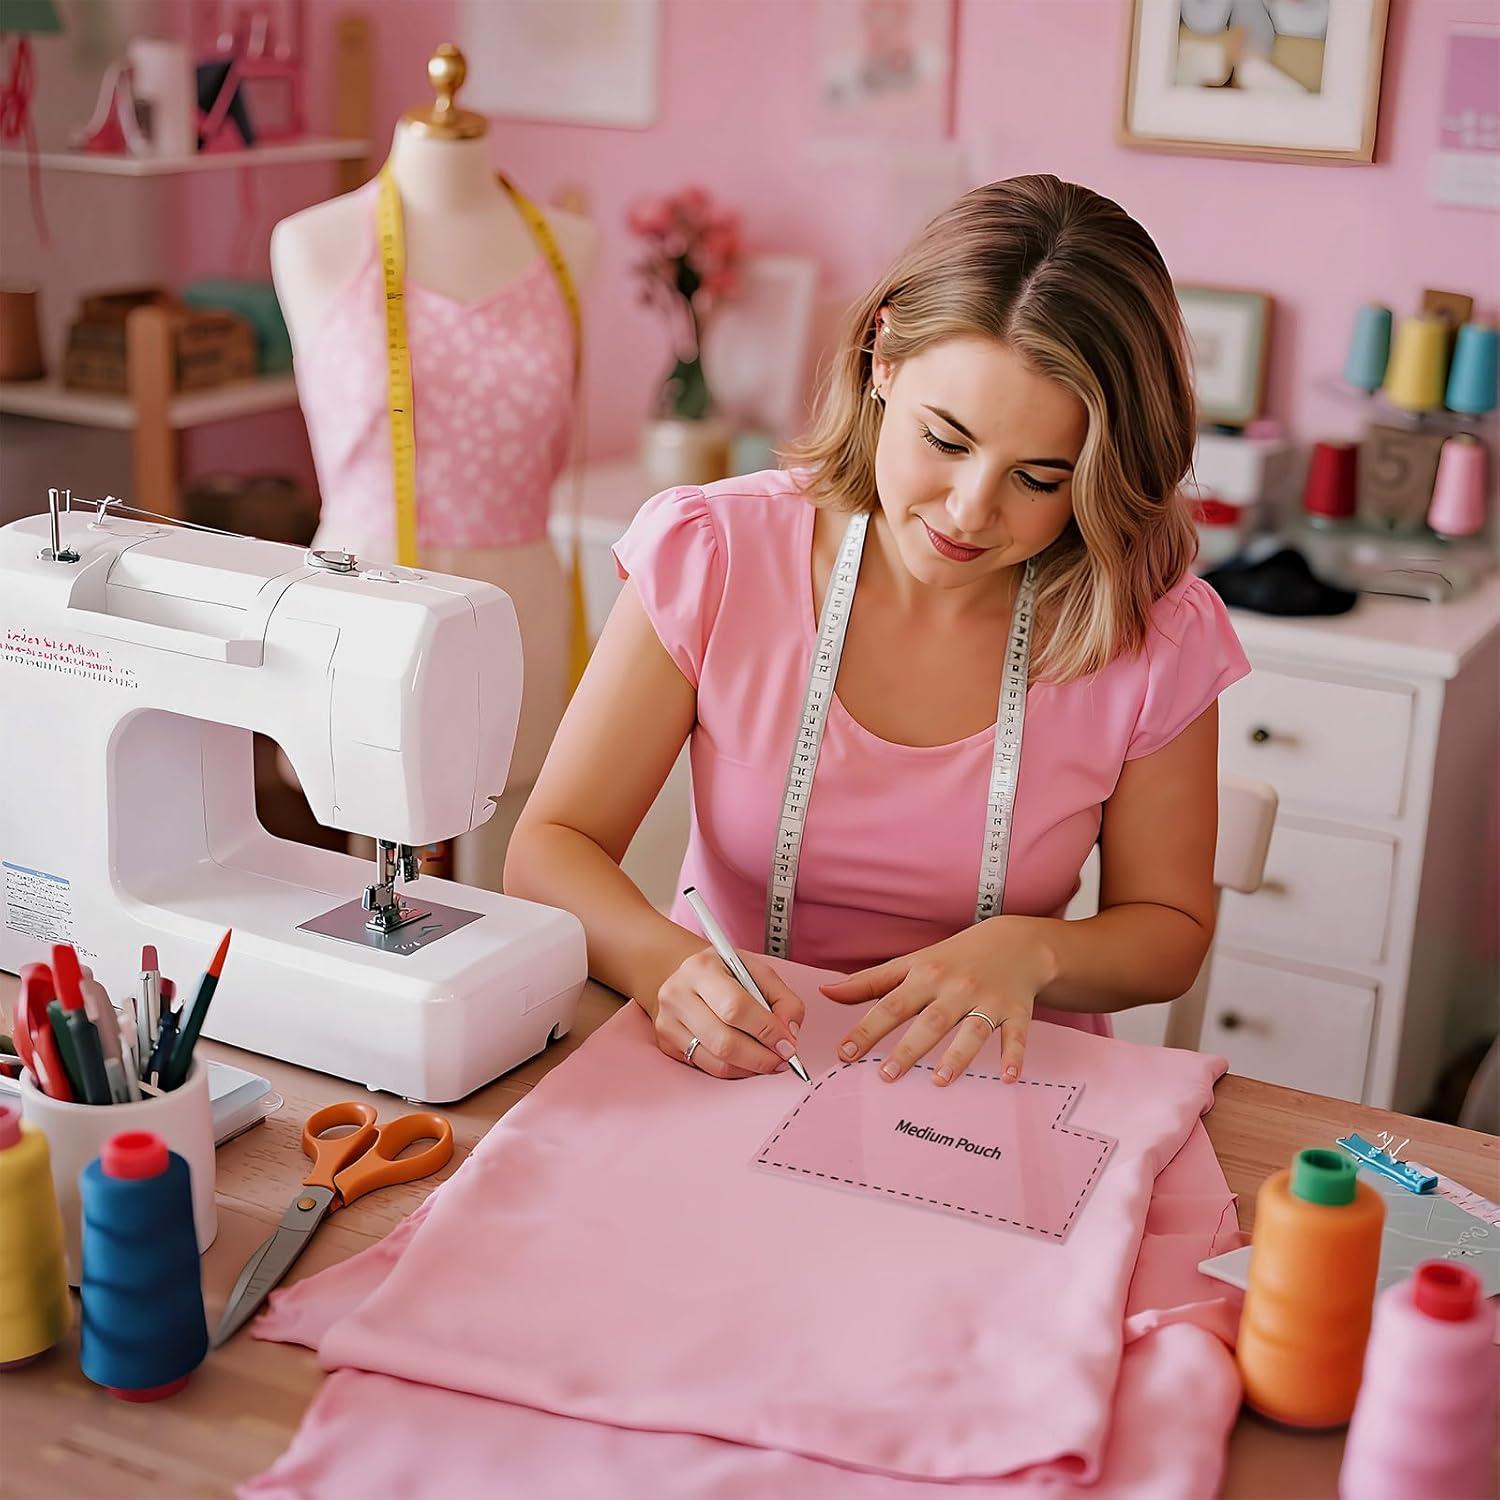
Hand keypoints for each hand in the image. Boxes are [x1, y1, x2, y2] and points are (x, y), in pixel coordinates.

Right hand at [646, 947, 805, 1079]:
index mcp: (702, 968)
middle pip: (724, 1041)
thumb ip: (783, 999)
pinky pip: (706, 1067)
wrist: (683, 975)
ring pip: (715, 1061)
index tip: (788, 1045)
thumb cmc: (724, 974)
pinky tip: (746, 1061)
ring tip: (768, 1062)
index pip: (736, 1007)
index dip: (767, 1030)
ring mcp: (667, 1021)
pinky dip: (733, 1070)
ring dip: (750, 1068)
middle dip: (761, 1057)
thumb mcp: (757, 972)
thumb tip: (790, 1033)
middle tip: (782, 1060)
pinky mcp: (666, 1043)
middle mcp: (678, 994)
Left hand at [818, 919, 1057, 1086]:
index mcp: (925, 976)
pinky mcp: (1017, 1010)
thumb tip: (827, 992)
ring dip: (957, 1056)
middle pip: (930, 1021)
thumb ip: (870, 982)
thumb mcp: (912, 963)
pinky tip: (1008, 1078)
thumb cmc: (955, 957)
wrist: (1016, 942)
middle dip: (908, 1048)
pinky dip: (1014, 1055)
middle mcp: (955, 988)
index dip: (867, 1029)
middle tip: (886, 1076)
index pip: (890, 1005)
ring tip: (939, 1081)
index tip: (844, 1053)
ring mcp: (988, 1000)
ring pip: (972, 1030)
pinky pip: (1017, 1035)